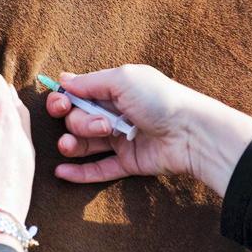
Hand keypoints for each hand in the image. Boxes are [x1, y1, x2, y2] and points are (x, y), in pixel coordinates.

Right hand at [46, 64, 251, 196]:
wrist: (190, 132)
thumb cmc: (159, 99)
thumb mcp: (123, 79)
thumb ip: (90, 82)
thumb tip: (63, 79)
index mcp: (114, 91)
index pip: (77, 95)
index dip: (63, 100)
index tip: (61, 104)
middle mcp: (114, 114)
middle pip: (77, 120)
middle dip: (79, 122)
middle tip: (101, 125)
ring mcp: (120, 140)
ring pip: (84, 145)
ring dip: (72, 144)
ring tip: (70, 146)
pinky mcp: (128, 163)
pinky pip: (99, 169)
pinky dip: (79, 172)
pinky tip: (61, 172)